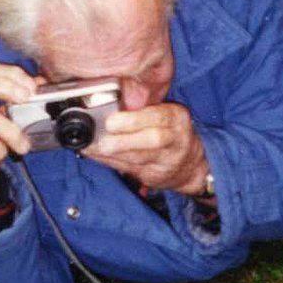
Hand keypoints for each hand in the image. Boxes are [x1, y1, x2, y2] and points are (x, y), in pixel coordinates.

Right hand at [0, 62, 35, 206]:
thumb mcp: (2, 120)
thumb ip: (16, 102)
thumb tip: (41, 84)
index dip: (11, 74)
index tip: (33, 87)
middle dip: (5, 87)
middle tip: (27, 98)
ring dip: (12, 130)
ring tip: (24, 144)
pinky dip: (0, 150)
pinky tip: (3, 155)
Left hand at [89, 102, 209, 196]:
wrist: (188, 163)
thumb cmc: (168, 132)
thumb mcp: (161, 115)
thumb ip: (138, 110)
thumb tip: (106, 108)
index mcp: (177, 116)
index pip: (159, 116)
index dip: (133, 120)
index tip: (110, 122)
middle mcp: (177, 137)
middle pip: (154, 139)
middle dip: (125, 140)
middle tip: (103, 142)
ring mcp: (169, 158)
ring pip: (141, 157)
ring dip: (114, 153)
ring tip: (94, 148)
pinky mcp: (158, 175)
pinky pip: (131, 169)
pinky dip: (112, 162)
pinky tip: (98, 156)